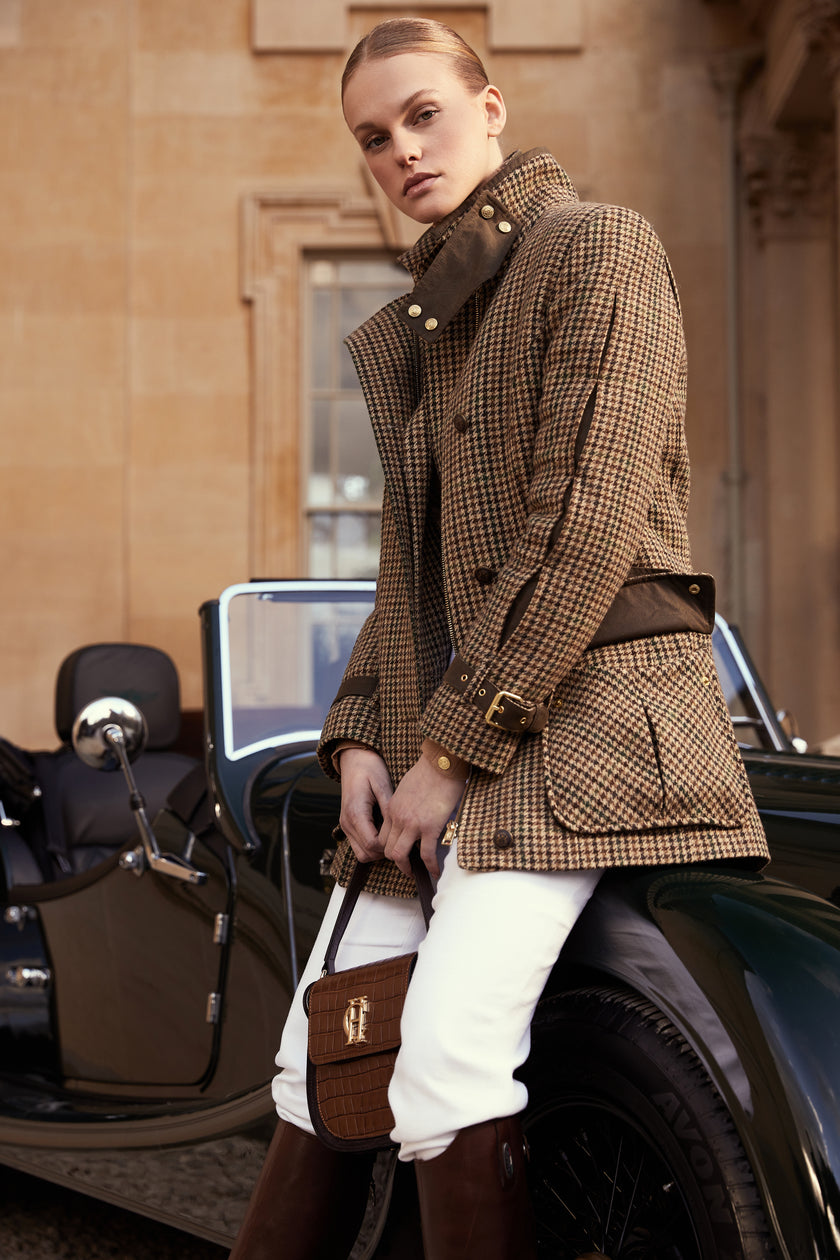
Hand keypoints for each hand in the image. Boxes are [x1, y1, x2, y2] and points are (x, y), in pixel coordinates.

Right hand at [338, 748, 393, 863]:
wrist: (353, 759)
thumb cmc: (369, 767)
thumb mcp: (382, 784)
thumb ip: (389, 808)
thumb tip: (399, 827)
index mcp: (356, 813)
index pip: (372, 845)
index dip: (389, 846)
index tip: (403, 837)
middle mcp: (347, 822)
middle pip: (366, 854)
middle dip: (385, 852)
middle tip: (401, 839)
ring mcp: (345, 825)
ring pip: (362, 854)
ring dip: (378, 851)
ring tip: (393, 837)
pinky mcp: (348, 824)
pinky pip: (359, 846)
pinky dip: (371, 846)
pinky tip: (385, 833)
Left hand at [379, 756, 465, 879]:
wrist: (441, 763)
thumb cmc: (429, 771)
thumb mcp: (407, 787)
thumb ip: (404, 803)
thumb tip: (411, 813)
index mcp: (392, 808)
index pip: (383, 835)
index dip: (389, 847)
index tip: (399, 852)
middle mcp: (398, 817)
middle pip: (387, 848)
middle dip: (396, 861)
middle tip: (406, 866)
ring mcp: (413, 824)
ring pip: (400, 855)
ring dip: (407, 868)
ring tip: (416, 873)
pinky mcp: (429, 827)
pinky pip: (426, 854)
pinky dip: (430, 866)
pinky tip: (435, 871)